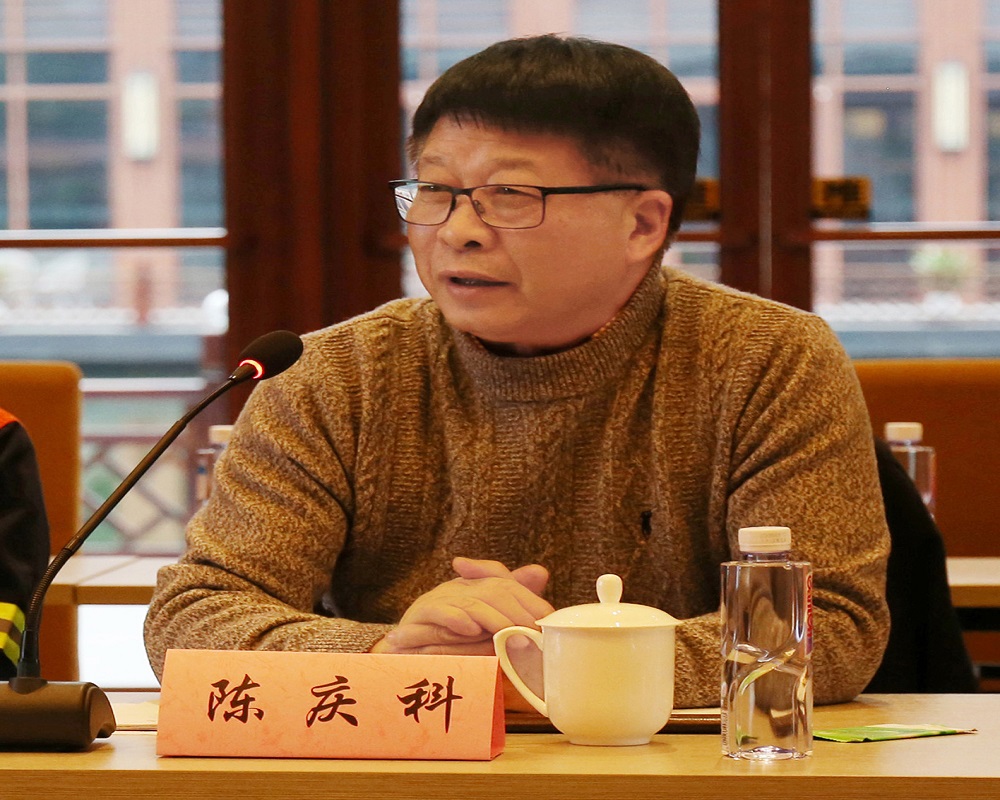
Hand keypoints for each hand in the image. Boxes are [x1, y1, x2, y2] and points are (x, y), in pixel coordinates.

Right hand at [372, 557, 551, 654]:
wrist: (401, 658)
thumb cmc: (446, 646)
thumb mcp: (483, 631)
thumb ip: (509, 606)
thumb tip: (540, 572)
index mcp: (472, 589)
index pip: (504, 582)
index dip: (527, 597)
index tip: (544, 618)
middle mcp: (455, 590)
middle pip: (492, 590)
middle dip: (515, 611)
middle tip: (532, 631)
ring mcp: (436, 601)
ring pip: (471, 602)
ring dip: (493, 619)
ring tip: (510, 633)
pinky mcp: (417, 617)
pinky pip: (438, 612)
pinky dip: (456, 619)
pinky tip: (471, 630)